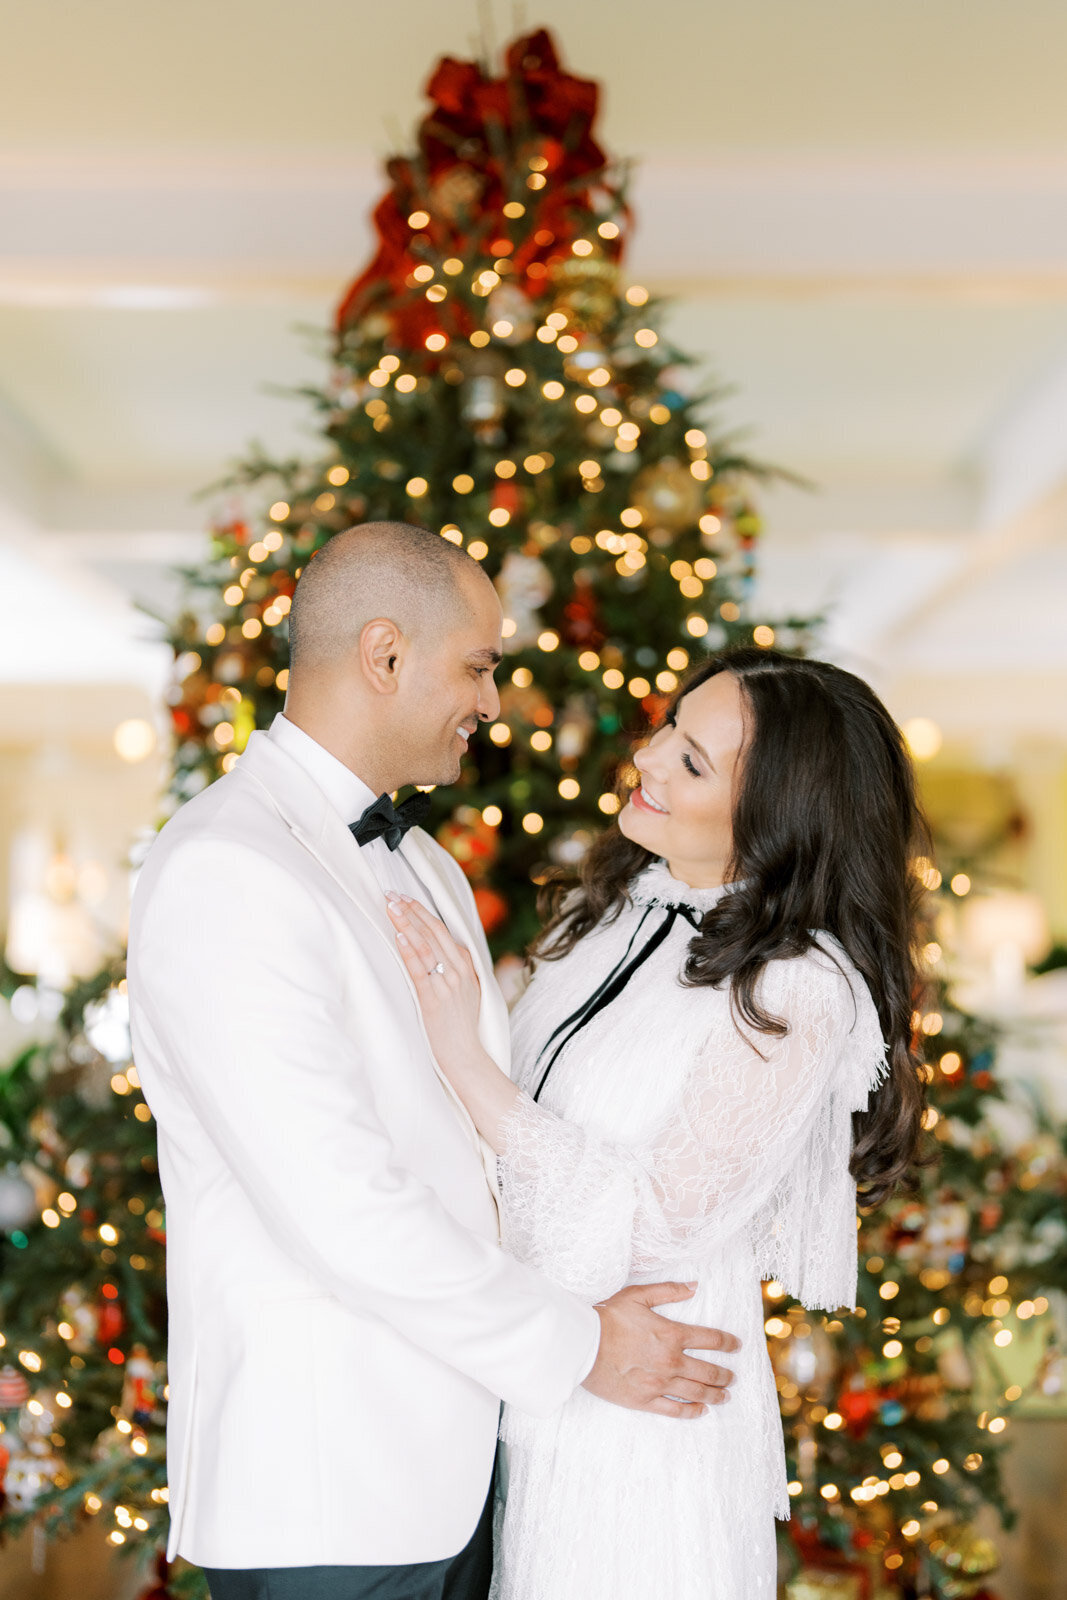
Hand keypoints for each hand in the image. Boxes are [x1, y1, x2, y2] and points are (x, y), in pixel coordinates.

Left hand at [387, 893, 481, 1061]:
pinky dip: (410, 950)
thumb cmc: (461, 1025)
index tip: (405, 898)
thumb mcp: (468, 991)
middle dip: (411, 910)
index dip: (422, 912)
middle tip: (392, 893)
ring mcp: (447, 985)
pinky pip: (420, 970)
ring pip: (425, 945)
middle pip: (433, 932)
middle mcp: (458, 971)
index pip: (443, 931)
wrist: (465, 1056)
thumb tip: (440, 950)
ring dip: (407, 923)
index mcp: (466, 966)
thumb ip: (457, 969)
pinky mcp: (433, 1000)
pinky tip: (399, 936)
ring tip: (391, 906)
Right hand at [583, 1282, 740, 1419]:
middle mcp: (671, 1361)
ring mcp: (659, 1384)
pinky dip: (692, 1411)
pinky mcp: (645, 1401)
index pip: (710, 1339)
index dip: (728, 1343)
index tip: (737, 1346)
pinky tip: (701, 1411)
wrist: (582, 1345)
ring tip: (725, 1396)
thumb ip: (668, 1291)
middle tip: (733, 1378)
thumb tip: (694, 1286)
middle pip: (708, 1372)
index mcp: (672, 1335)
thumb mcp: (638, 1295)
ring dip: (715, 1395)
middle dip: (725, 1375)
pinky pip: (675, 1410)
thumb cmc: (608, 1318)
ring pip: (696, 1393)